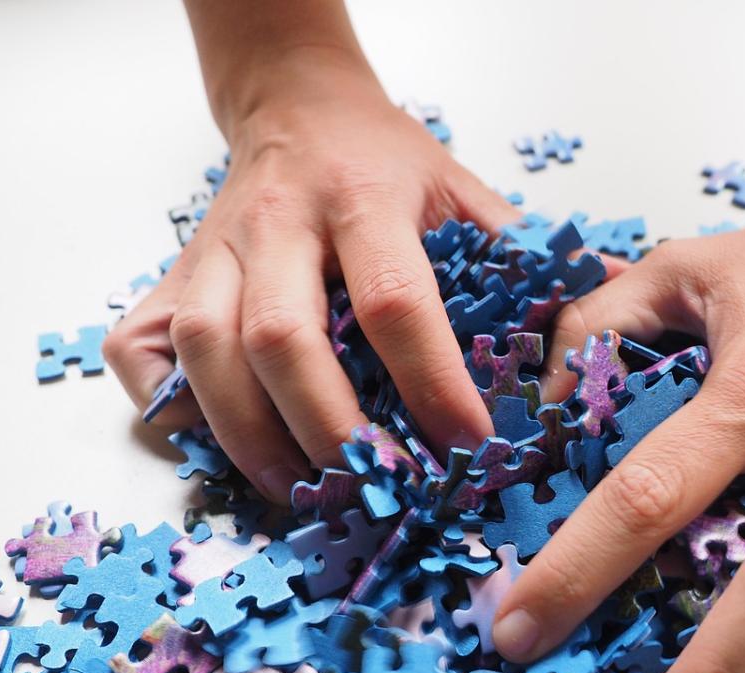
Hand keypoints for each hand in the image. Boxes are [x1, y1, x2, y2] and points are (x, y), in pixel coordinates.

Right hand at [104, 50, 516, 502]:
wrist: (299, 107)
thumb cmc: (389, 162)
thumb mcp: (464, 191)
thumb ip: (522, 255)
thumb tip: (601, 317)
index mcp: (365, 199)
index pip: (397, 302)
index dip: (432, 383)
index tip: (468, 446)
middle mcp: (280, 223)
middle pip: (284, 340)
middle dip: (330, 430)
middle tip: (376, 488)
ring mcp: (215, 250)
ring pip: (205, 352)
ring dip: (250, 438)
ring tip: (299, 492)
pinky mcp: (173, 273)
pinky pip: (143, 347)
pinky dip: (167, 406)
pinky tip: (210, 443)